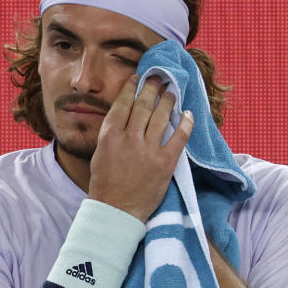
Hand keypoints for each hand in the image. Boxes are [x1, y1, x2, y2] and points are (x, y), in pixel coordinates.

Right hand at [87, 75, 192, 221]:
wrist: (117, 211)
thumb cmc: (105, 185)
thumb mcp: (100, 154)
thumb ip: (111, 135)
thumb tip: (122, 117)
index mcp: (110, 136)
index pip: (123, 104)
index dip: (132, 87)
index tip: (138, 78)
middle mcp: (129, 138)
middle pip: (143, 105)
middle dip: (152, 87)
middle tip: (159, 77)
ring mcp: (148, 150)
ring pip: (161, 116)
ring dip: (168, 100)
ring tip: (172, 91)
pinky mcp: (165, 162)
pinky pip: (179, 136)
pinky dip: (185, 122)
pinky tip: (187, 114)